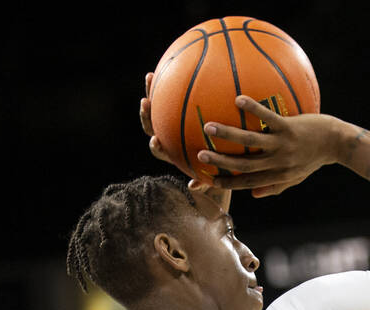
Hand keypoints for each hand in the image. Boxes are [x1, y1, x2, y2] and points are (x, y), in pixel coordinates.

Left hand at [140, 72, 227, 204]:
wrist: (222, 160)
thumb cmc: (224, 171)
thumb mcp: (214, 179)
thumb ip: (204, 182)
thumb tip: (192, 188)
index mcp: (176, 152)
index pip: (160, 150)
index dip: (156, 146)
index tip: (155, 142)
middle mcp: (172, 136)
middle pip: (152, 126)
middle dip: (146, 116)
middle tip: (146, 104)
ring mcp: (174, 121)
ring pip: (158, 107)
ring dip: (152, 92)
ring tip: (150, 76)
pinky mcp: (181, 107)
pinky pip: (175, 92)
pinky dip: (173, 80)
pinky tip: (180, 62)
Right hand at [196, 96, 341, 197]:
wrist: (337, 143)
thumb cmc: (315, 158)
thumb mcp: (296, 177)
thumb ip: (275, 186)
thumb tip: (253, 194)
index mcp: (277, 175)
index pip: (247, 182)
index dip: (227, 182)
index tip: (208, 180)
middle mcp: (278, 163)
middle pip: (244, 164)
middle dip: (221, 160)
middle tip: (200, 154)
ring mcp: (283, 145)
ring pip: (251, 142)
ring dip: (228, 134)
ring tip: (209, 126)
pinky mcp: (290, 127)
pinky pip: (268, 118)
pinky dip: (253, 109)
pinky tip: (238, 99)